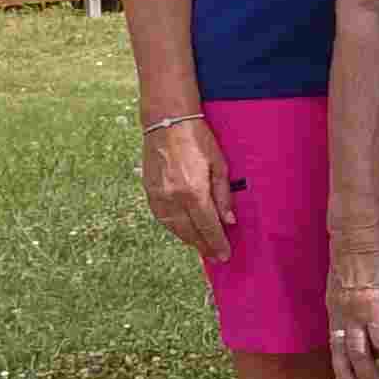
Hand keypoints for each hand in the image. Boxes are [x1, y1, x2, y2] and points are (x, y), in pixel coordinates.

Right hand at [140, 117, 234, 261]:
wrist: (167, 122)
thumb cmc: (198, 139)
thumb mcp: (220, 165)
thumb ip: (223, 196)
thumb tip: (228, 221)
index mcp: (193, 191)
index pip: (208, 226)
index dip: (217, 243)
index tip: (224, 255)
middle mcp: (173, 197)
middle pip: (190, 232)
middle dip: (204, 246)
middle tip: (216, 256)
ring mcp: (158, 196)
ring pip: (174, 228)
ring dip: (189, 240)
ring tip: (201, 246)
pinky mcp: (149, 191)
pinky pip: (162, 218)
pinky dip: (174, 228)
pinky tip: (183, 231)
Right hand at [328, 274, 378, 378]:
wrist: (355, 230)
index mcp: (373, 303)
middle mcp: (352, 310)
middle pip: (357, 351)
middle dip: (366, 372)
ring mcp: (337, 307)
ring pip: (337, 346)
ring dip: (343, 369)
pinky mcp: (330, 303)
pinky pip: (332, 333)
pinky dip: (336, 349)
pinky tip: (340, 360)